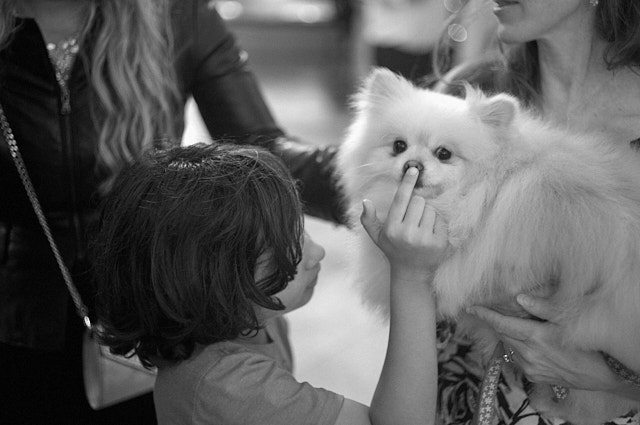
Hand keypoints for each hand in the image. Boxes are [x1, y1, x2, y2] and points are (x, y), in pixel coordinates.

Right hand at [360, 167, 447, 274]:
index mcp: (391, 229)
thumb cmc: (394, 250)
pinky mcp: (439, 243)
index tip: (414, 170)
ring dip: (427, 215)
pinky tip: (430, 235)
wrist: (411, 273)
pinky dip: (437, 224)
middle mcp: (407, 234)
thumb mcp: (377, 236)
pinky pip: (440, 220)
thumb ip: (368, 220)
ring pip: (430, 209)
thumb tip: (366, 201)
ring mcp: (424, 239)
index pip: (401, 200)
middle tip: (413, 220)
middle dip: (417, 206)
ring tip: (421, 229)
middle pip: (418, 201)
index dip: (407, 183)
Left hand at [468, 294, 614, 391]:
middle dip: (495, 322)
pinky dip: (516, 347)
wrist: (605, 375)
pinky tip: (525, 341)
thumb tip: (520, 298)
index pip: (501, 324)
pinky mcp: (534, 376)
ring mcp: (530, 367)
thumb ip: (543, 308)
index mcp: (535, 338)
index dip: (484, 314)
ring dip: (507, 335)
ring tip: (510, 323)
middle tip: (488, 310)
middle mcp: (529, 354)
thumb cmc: (589, 345)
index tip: (470, 307)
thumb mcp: (569, 322)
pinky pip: (517, 358)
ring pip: (509, 346)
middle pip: (503, 334)